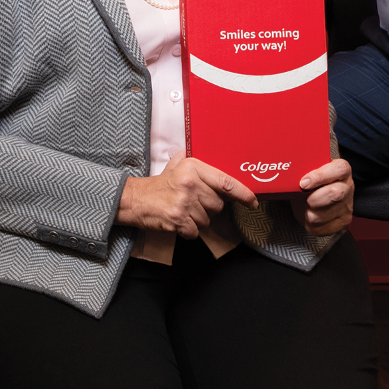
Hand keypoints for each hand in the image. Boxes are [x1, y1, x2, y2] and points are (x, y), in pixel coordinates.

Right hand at [117, 155, 258, 238]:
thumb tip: (219, 157)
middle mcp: (190, 184)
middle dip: (209, 207)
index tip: (253, 201)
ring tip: (184, 210)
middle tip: (193, 202)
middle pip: (218, 205)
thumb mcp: (176, 164)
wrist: (135, 200)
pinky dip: (189, 230)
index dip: (243, 193)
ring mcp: (184, 203)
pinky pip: (196, 231)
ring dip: (198, 219)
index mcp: (193, 168)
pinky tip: (179, 221)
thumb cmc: (159, 184)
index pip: (225, 181)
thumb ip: (195, 160)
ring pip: (208, 220)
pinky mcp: (178, 220)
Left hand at [289, 158, 353, 236]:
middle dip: (312, 198)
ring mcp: (347, 207)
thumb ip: (302, 169)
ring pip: (321, 216)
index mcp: (342, 170)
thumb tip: (289, 174)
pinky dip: (308, 224)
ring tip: (306, 206)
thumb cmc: (312, 182)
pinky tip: (310, 214)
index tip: (303, 183)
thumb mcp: (308, 171)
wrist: (318, 198)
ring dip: (307, 212)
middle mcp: (348, 187)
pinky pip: (319, 229)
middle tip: (303, 197)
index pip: (339, 170)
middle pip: (334, 194)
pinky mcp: (342, 223)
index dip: (320, 176)